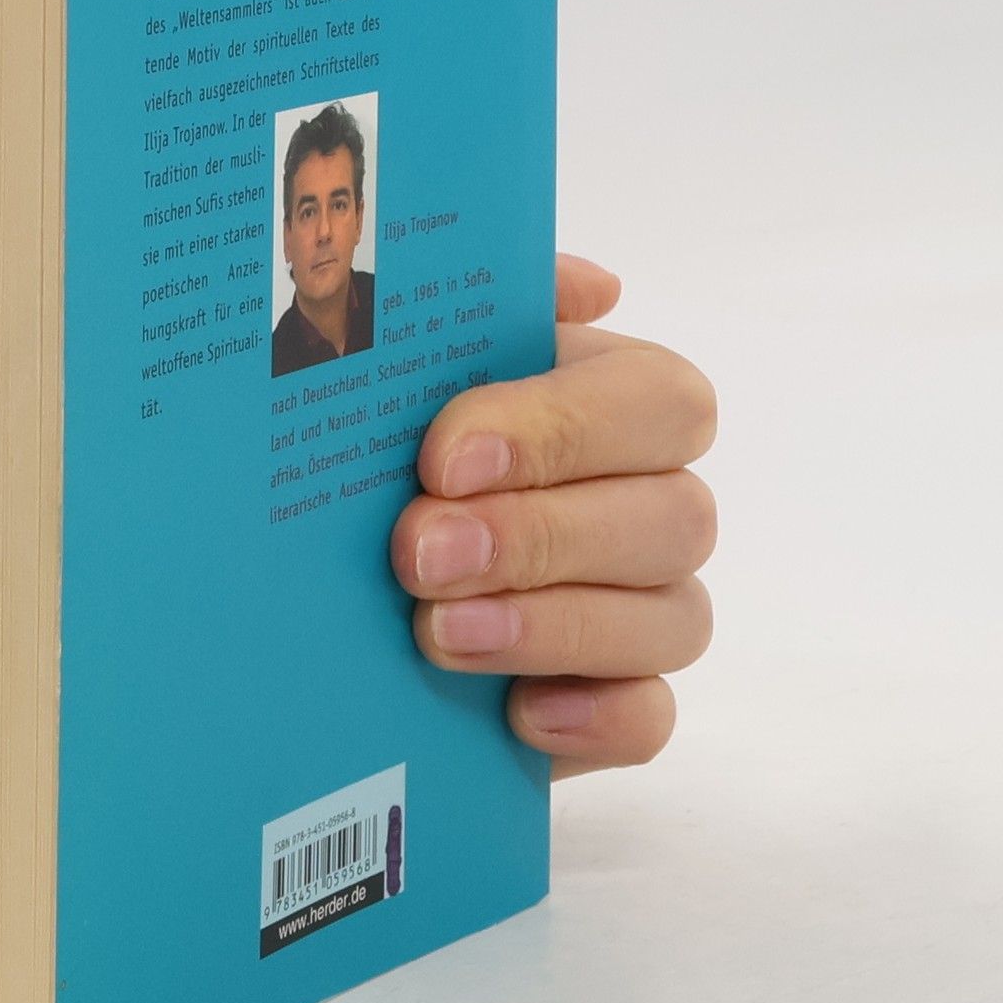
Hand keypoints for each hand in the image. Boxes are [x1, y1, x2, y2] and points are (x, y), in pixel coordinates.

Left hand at [390, 255, 716, 779]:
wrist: (329, 590)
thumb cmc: (389, 456)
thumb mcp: (412, 374)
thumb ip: (483, 311)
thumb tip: (589, 284)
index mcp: (617, 405)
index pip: (660, 404)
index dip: (564, 430)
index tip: (444, 457)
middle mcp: (652, 505)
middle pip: (672, 518)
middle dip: (539, 536)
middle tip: (419, 552)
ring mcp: (647, 612)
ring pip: (672, 619)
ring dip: (552, 625)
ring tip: (437, 633)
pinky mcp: (619, 706)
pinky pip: (651, 719)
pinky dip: (594, 716)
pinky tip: (516, 712)